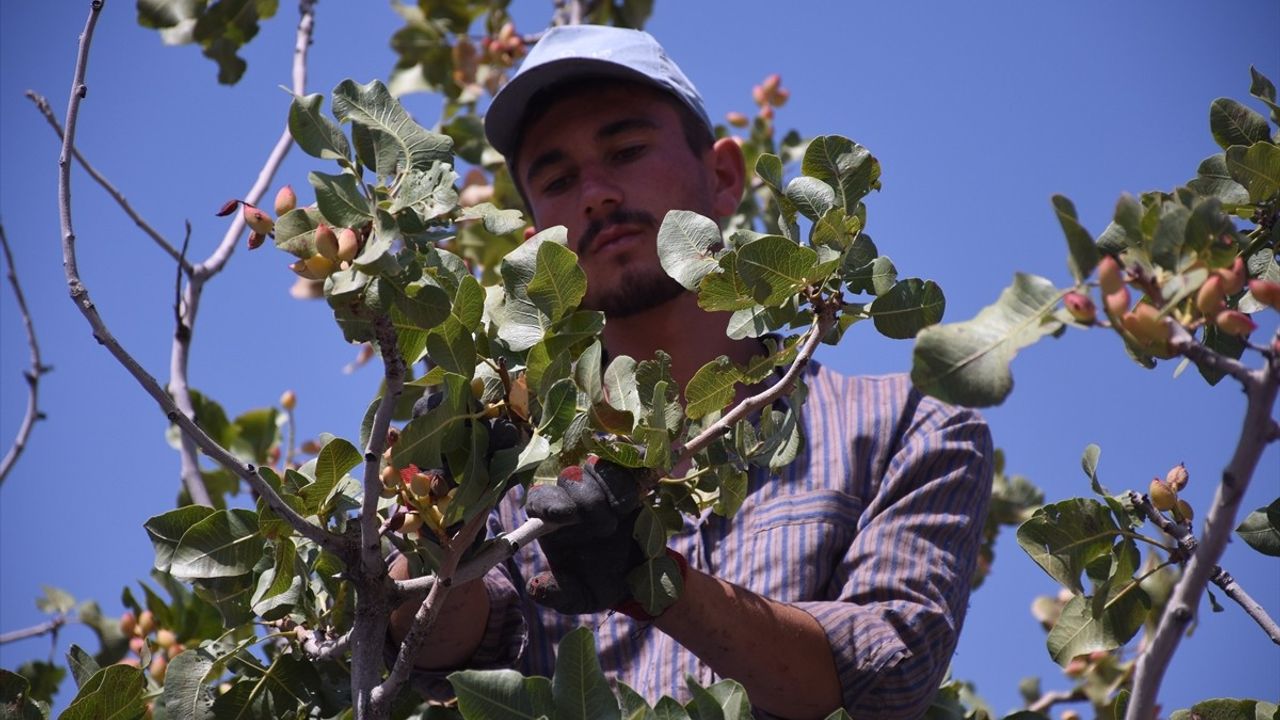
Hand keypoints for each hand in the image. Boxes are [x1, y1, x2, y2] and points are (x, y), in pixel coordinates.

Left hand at [523, 458, 645, 613]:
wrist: (640, 576)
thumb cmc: (601, 584)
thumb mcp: (580, 597)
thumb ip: (558, 594)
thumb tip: (535, 589)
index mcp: (553, 525)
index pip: (539, 501)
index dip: (548, 503)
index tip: (564, 516)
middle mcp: (571, 501)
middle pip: (567, 479)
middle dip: (586, 498)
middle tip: (605, 526)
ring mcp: (597, 488)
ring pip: (593, 468)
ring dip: (607, 490)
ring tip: (620, 516)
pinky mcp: (623, 483)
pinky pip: (621, 468)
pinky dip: (626, 482)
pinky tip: (632, 502)